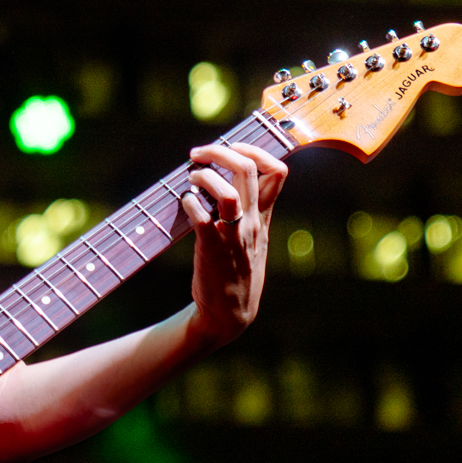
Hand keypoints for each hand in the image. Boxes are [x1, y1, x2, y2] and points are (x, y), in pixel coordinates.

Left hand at [180, 142, 287, 351]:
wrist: (231, 314)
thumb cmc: (235, 270)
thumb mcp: (253, 237)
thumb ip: (249, 208)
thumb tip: (228, 176)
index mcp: (263, 217)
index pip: (278, 171)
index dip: (255, 150)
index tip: (230, 148)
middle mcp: (252, 222)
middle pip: (247, 169)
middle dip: (220, 151)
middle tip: (198, 154)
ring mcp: (233, 236)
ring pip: (228, 193)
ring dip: (205, 177)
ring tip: (191, 179)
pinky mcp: (212, 250)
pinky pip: (202, 219)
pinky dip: (190, 203)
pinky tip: (184, 201)